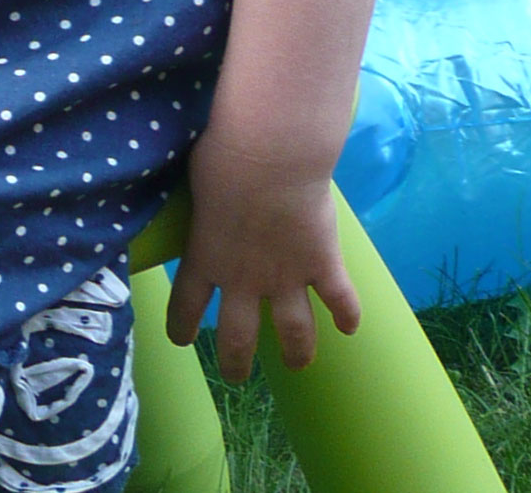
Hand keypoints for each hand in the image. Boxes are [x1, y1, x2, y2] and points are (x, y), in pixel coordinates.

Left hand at [167, 131, 359, 380]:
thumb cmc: (220, 156)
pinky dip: (348, 316)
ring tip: (298, 364)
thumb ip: (197, 205)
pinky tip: (350, 328)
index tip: (181, 341)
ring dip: (297, 352)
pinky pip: (341, 300)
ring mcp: (286, 276)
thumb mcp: (192, 185)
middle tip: (236, 375)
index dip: (182, 327)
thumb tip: (190, 194)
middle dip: (237, 360)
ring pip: (294, 331)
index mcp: (205, 257)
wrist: (268, 155)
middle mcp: (243, 278)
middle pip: (238, 335)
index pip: (186, 305)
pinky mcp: (323, 264)